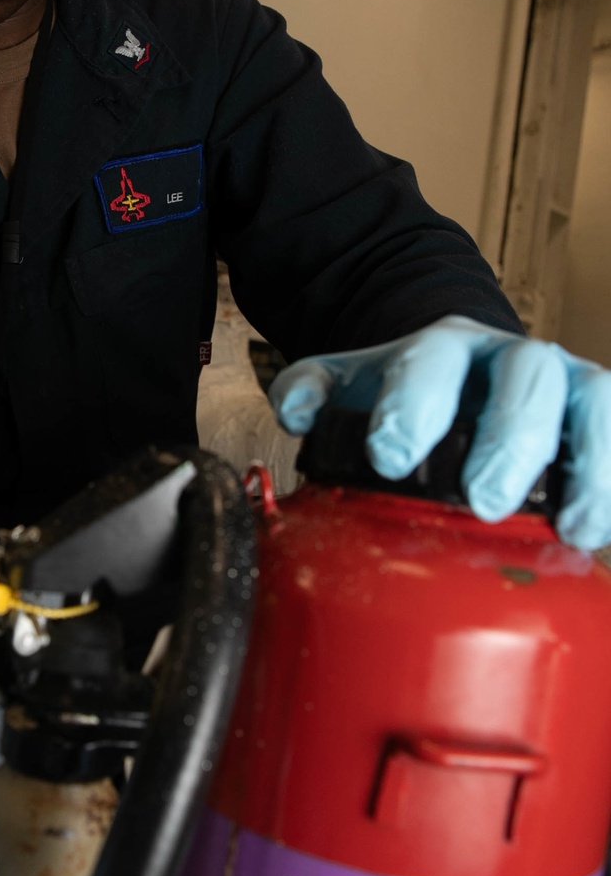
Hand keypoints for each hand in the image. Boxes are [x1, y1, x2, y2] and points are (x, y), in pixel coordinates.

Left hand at [270, 315, 610, 549]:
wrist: (463, 370)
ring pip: (592, 399)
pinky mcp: (595, 415)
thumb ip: (314, 391)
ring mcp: (564, 383)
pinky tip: (598, 526)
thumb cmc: (409, 391)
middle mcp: (509, 358)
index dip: (413, 406)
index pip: (430, 363)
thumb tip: (294, 411)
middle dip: (506, 440)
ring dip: (589, 461)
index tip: (391, 456)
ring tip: (573, 526)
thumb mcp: (353, 382)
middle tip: (483, 499)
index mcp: (441, 348)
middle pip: (523, 378)